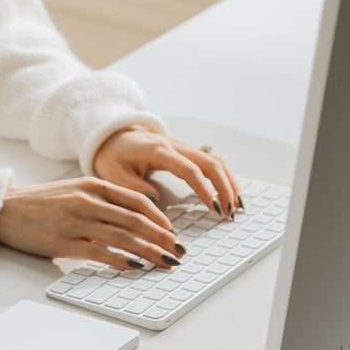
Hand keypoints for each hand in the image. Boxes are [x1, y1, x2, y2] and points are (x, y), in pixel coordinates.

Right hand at [0, 178, 185, 269]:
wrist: (5, 209)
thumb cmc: (40, 203)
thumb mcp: (74, 191)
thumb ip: (101, 200)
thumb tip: (132, 217)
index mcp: (93, 186)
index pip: (137, 201)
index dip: (159, 218)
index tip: (172, 232)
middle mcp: (88, 202)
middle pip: (136, 220)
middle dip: (162, 238)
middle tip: (178, 251)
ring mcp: (77, 222)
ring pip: (124, 237)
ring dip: (150, 251)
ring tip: (165, 262)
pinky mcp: (65, 242)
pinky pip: (101, 253)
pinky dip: (122, 261)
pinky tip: (135, 267)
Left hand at [93, 127, 242, 215]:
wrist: (113, 136)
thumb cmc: (112, 156)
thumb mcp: (113, 173)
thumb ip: (133, 187)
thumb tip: (157, 201)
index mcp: (158, 150)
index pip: (188, 169)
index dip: (203, 188)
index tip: (213, 207)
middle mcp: (176, 145)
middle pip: (210, 162)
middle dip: (224, 187)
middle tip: (229, 212)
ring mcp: (184, 147)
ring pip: (215, 160)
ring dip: (229, 182)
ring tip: (236, 206)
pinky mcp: (187, 152)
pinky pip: (212, 161)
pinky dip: (225, 177)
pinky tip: (230, 194)